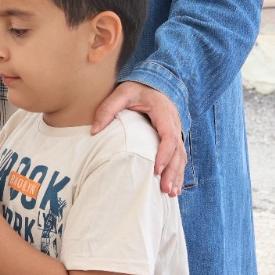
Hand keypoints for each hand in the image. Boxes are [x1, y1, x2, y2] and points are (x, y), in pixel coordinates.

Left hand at [92, 81, 185, 197]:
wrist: (152, 81)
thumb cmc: (137, 88)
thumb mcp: (121, 93)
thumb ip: (108, 108)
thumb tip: (94, 130)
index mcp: (163, 112)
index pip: (168, 135)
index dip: (164, 153)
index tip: (156, 168)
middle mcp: (174, 123)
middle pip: (178, 150)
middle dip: (172, 171)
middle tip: (165, 189)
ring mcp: (176, 130)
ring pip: (181, 155)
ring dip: (177, 174)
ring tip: (170, 193)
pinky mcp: (174, 136)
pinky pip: (179, 156)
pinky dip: (177, 171)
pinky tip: (174, 185)